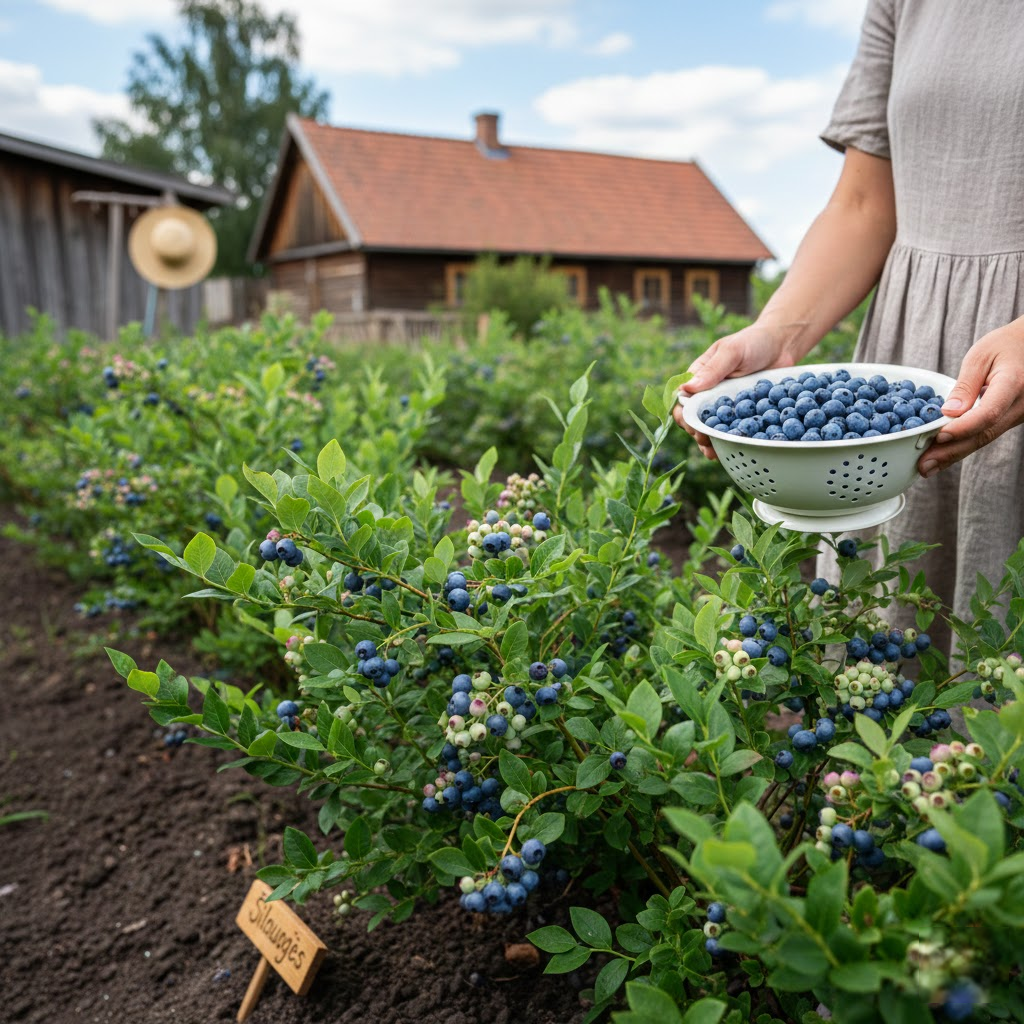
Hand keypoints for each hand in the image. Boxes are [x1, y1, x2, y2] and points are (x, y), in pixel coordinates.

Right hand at [673, 323, 796, 458]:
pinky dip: (728, 442)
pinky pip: (731, 430)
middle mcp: (709, 394)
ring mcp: (725, 406)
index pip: (681, 400)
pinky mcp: (742, 414)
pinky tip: (728, 451)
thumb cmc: (752, 342)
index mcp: (698, 378)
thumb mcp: (731, 352)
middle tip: (704, 440)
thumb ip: (711, 370)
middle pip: (694, 419)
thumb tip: (686, 390)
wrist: (782, 345)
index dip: (683, 415)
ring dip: (709, 442)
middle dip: (696, 432)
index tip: (691, 424)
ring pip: (710, 428)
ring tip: (713, 452)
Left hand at [918, 320, 1023, 476]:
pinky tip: (941, 456)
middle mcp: (1020, 406)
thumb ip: (965, 385)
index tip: (938, 436)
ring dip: (953, 454)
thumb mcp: (981, 355)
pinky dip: (962, 445)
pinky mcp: (1009, 420)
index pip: (988, 413)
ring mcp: (1018, 416)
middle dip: (951, 452)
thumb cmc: (1006, 346)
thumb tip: (948, 413)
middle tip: (923, 466)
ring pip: (984, 439)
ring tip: (926, 467)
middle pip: (983, 434)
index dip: (962, 428)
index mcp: (1014, 384)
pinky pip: (985, 435)